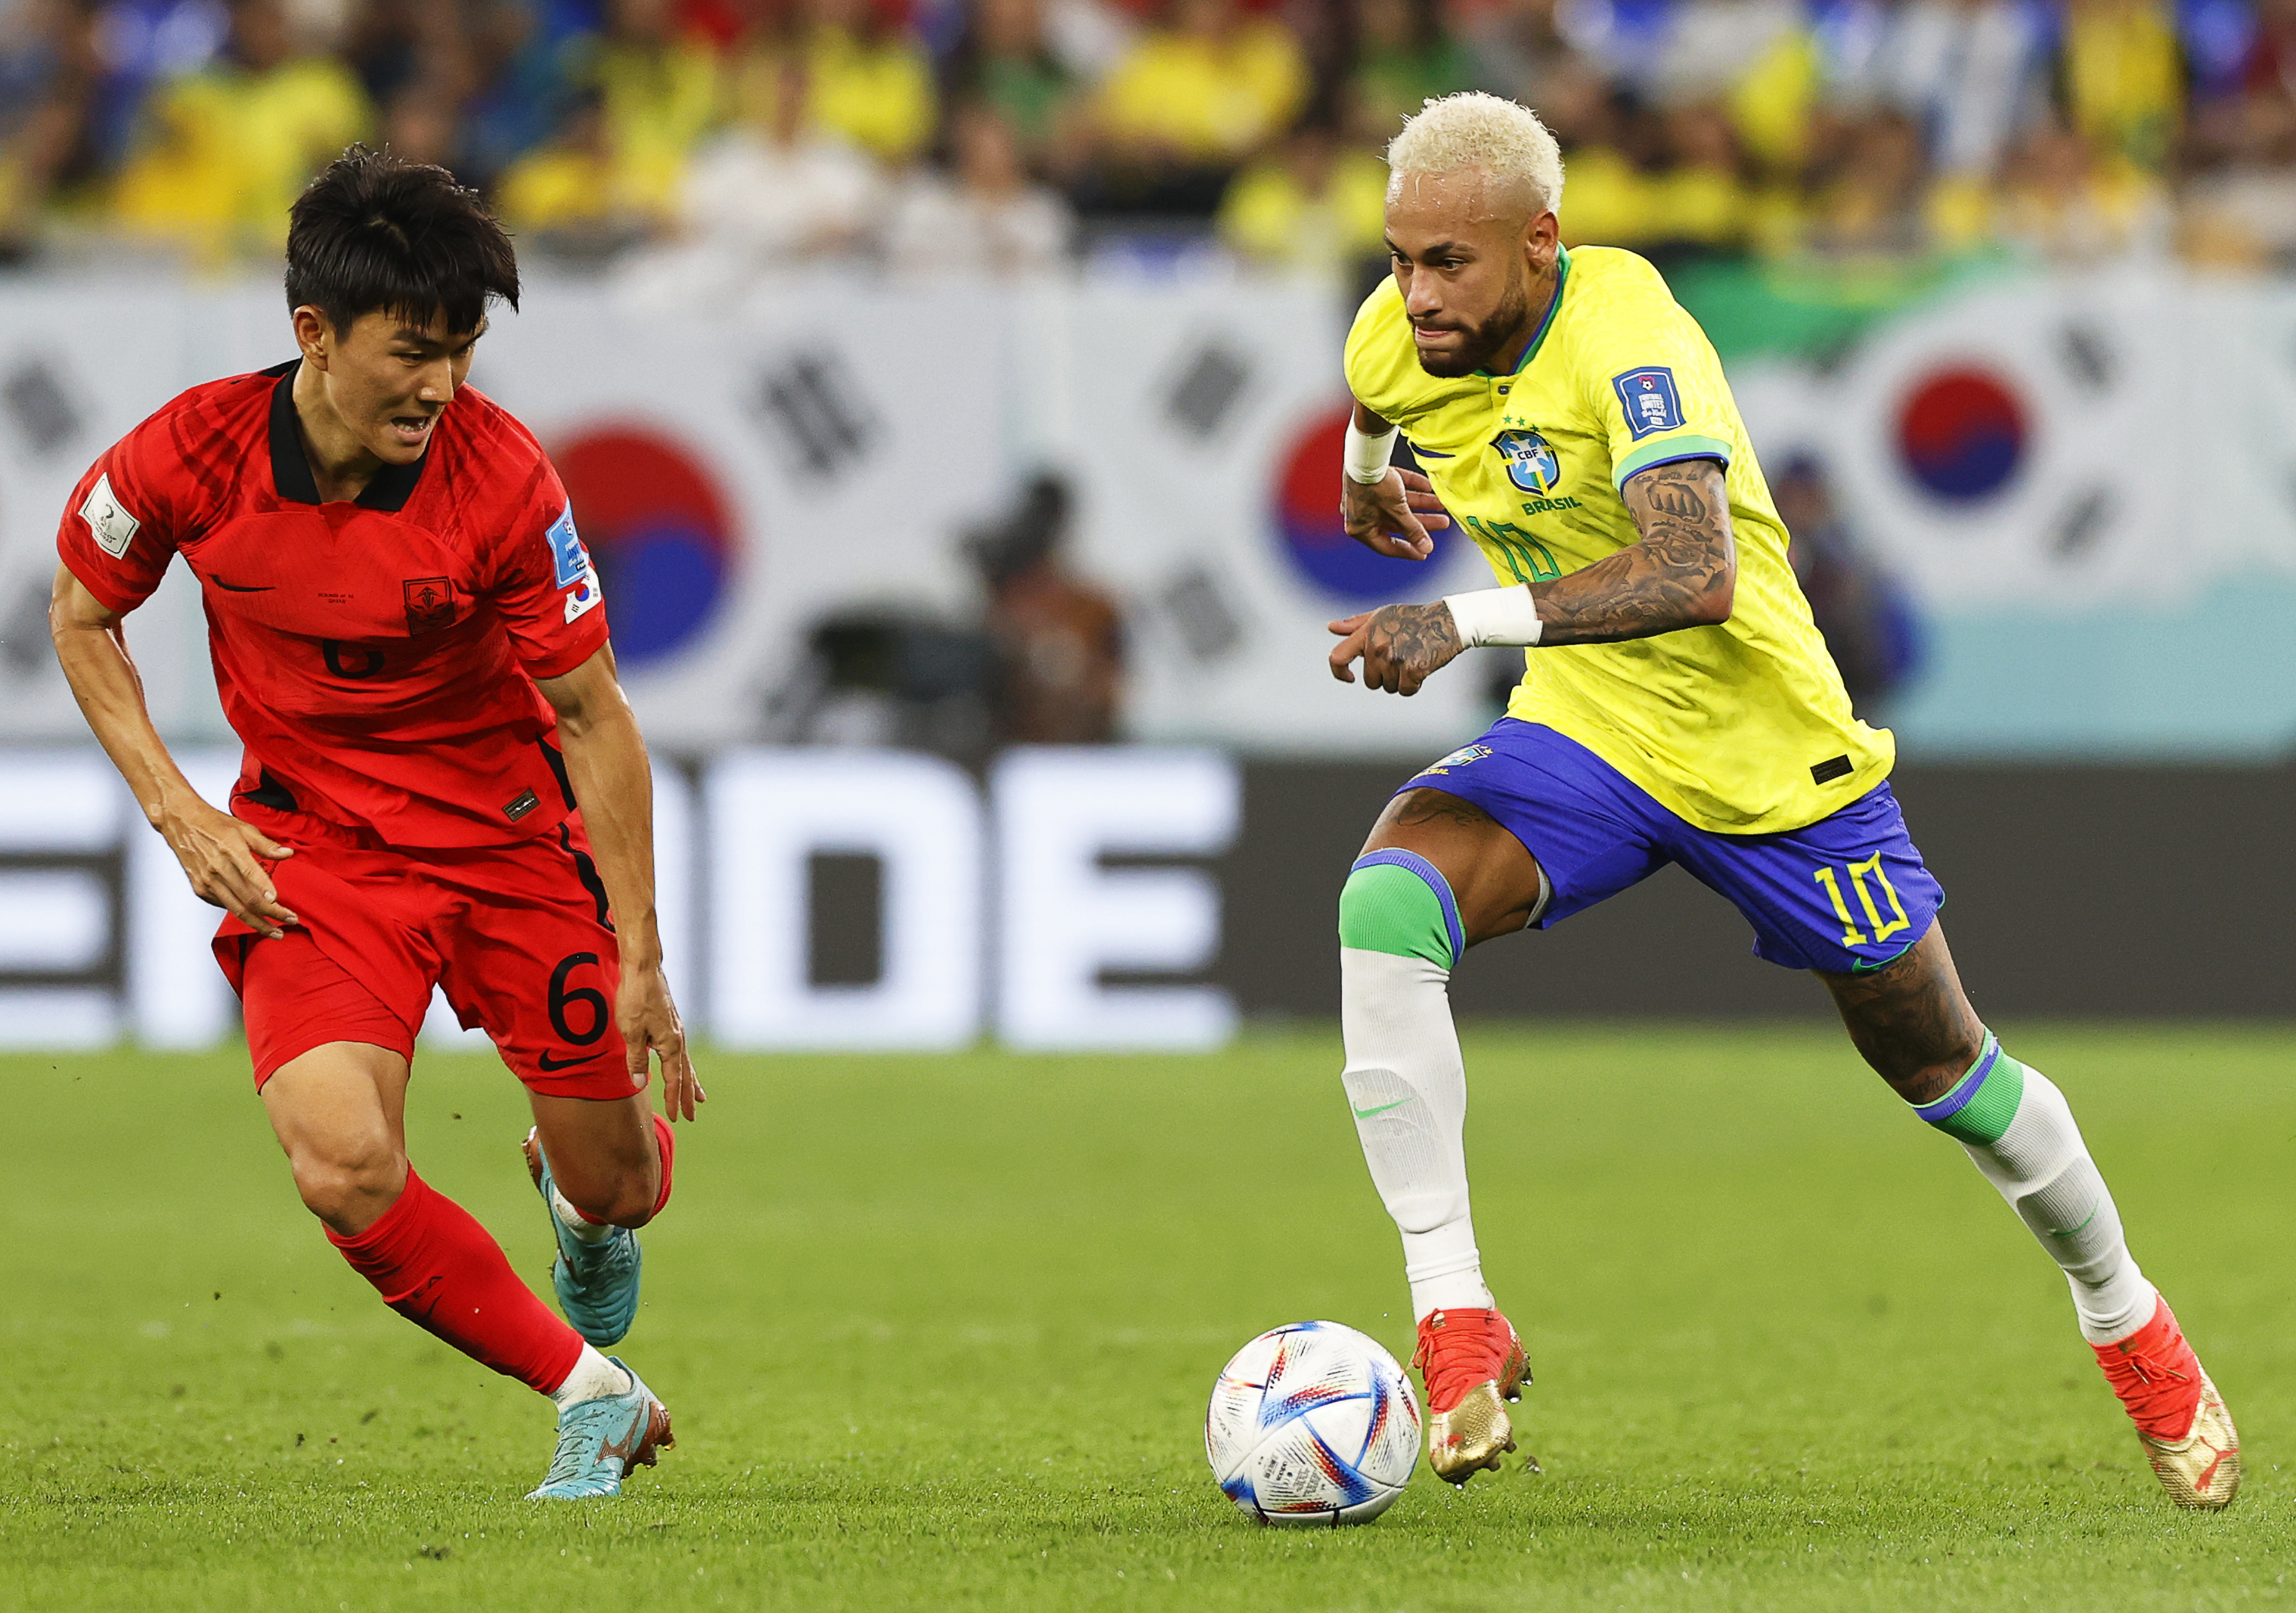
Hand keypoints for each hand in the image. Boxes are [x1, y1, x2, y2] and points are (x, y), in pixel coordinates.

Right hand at [158, 802, 296, 936]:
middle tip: (289, 920)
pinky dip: (239, 912)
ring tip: (274, 931)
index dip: (265, 890)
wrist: (181, 823)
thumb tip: (287, 853)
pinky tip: (253, 916)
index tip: (279, 902)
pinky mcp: (200, 888)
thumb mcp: (243, 828)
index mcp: (230, 850)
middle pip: (247, 898)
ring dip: (257, 923)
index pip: (251, 874)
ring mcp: (207, 881)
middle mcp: (217, 868)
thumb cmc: (212, 824)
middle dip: (271, 914)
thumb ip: (266, 844)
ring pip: (236, 909)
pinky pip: (223, 905)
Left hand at [619, 960, 703, 1120]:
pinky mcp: (671, 1023)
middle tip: (693, 1115)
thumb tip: (640, 1083)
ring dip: (692, 1082)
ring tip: (699, 1096)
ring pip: (686, 1062)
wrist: (643, 969)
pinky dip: (684, 1065)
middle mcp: (678, 1039)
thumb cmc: (635, 999)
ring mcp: (676, 1030)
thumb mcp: (631, 1033)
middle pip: (686, 1074)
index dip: (674, 1099)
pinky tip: (681, 1066)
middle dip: (689, 1096)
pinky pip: (681, 1051)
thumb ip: (636, 1060)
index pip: (674, 1079)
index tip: (676, 1117)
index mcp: (670, 1044)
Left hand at [1328, 601, 1465, 694]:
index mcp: (1367, 633)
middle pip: (1370, 681)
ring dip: (1399, 680)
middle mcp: (1378, 646)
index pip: (1338, 657)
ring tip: (1411, 659)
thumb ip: (1355, 625)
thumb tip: (1331, 628)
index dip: (1339, 672)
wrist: (1448, 621)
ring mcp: (1395, 659)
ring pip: (1388, 687)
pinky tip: (1421, 669)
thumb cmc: (1412, 618)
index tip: (1349, 677)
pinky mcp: (1413, 670)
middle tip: (1400, 658)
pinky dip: (1414, 686)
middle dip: (1383, 676)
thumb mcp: (1382, 615)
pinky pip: (1406, 691)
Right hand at [1341, 467, 1451, 559]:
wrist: (1365, 456)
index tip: (1425, 552)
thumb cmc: (1373, 486)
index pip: (1387, 546)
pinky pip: (1396, 488)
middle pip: (1397, 524)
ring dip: (1421, 504)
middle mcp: (1363, 515)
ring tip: (1441, 504)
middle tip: (1442, 523)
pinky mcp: (1374, 481)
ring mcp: (1368, 498)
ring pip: (1399, 506)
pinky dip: (1412, 488)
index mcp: (1361, 529)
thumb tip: (1426, 547)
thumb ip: (1412, 530)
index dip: (1409, 550)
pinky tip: (1428, 488)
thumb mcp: (1397, 511)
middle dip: (1422, 523)